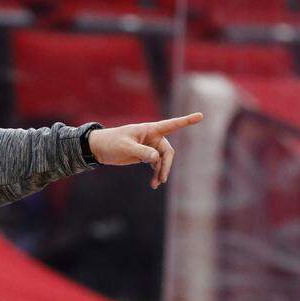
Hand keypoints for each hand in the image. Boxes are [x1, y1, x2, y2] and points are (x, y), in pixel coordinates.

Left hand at [87, 112, 203, 188]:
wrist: (99, 148)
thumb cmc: (111, 143)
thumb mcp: (126, 147)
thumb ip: (142, 152)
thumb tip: (156, 159)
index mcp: (150, 129)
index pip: (171, 125)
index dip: (186, 121)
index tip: (200, 116)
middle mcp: (153, 137)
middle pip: (168, 152)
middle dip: (166, 165)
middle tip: (161, 178)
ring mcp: (150, 147)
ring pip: (163, 160)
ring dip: (161, 171)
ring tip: (156, 184)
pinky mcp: (145, 155)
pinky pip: (156, 164)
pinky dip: (156, 173)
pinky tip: (154, 183)